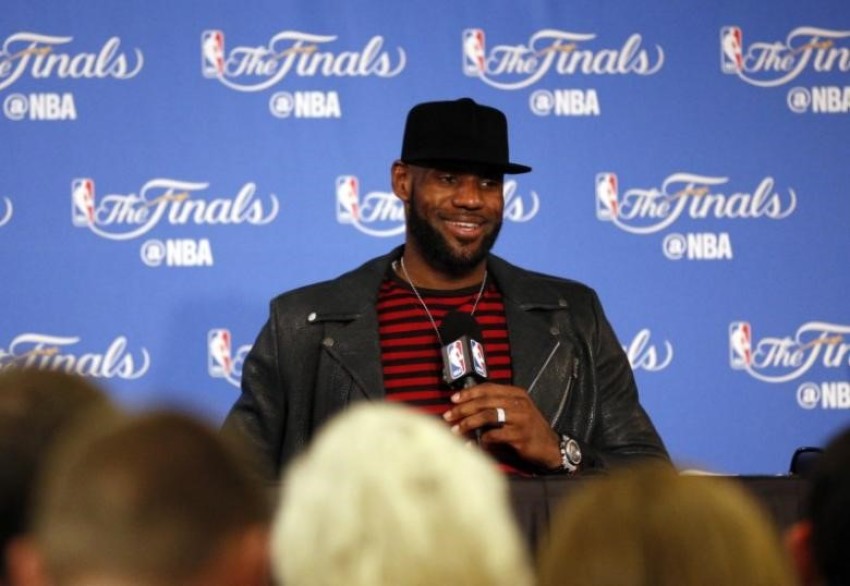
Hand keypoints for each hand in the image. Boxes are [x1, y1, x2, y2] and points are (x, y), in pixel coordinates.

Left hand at [443, 382, 561, 469]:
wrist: (550, 447)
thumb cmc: (528, 428)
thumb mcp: (517, 410)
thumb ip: (498, 404)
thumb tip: (468, 405)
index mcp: (517, 393)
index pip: (488, 388)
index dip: (469, 393)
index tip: (453, 399)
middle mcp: (519, 403)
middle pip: (484, 401)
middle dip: (463, 409)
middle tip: (449, 416)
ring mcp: (520, 419)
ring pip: (487, 416)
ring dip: (468, 423)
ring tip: (456, 430)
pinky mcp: (520, 435)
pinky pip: (494, 436)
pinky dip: (480, 440)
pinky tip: (471, 445)